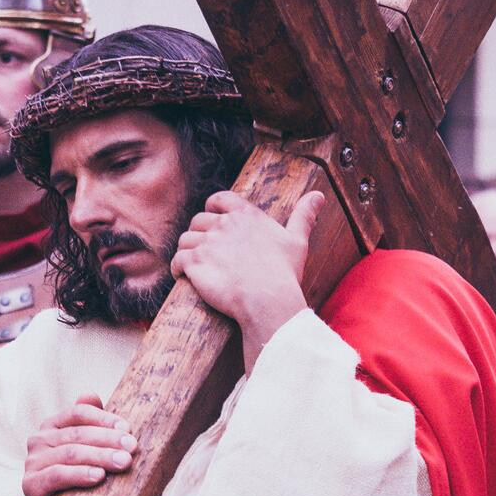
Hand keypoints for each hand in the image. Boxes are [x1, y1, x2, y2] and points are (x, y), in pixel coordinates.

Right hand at [23, 395, 137, 495]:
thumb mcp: (86, 450)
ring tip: (124, 462)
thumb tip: (92, 396)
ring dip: (100, 456)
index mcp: (52, 425)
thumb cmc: (77, 479)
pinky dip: (79, 474)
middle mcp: (39, 440)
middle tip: (132, 448)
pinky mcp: (30, 484)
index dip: (104, 419)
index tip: (128, 429)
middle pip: (78, 434)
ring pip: (70, 453)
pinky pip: (57, 475)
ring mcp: (32, 462)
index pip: (78, 413)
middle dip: (109, 440)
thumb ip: (90, 424)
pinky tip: (99, 476)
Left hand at [171, 190, 323, 369]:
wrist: (267, 300)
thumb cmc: (284, 273)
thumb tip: (319, 196)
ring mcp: (206, 243)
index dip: (213, 207)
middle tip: (204, 251)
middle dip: (199, 234)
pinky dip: (176, 267)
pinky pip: (176, 260)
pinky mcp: (194, 263)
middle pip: (199, 220)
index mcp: (246, 215)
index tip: (212, 217)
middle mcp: (223, 224)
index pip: (220, 199)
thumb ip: (304, 215)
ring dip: (187, 251)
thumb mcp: (297, 241)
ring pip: (185, 240)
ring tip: (192, 266)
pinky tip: (182, 276)